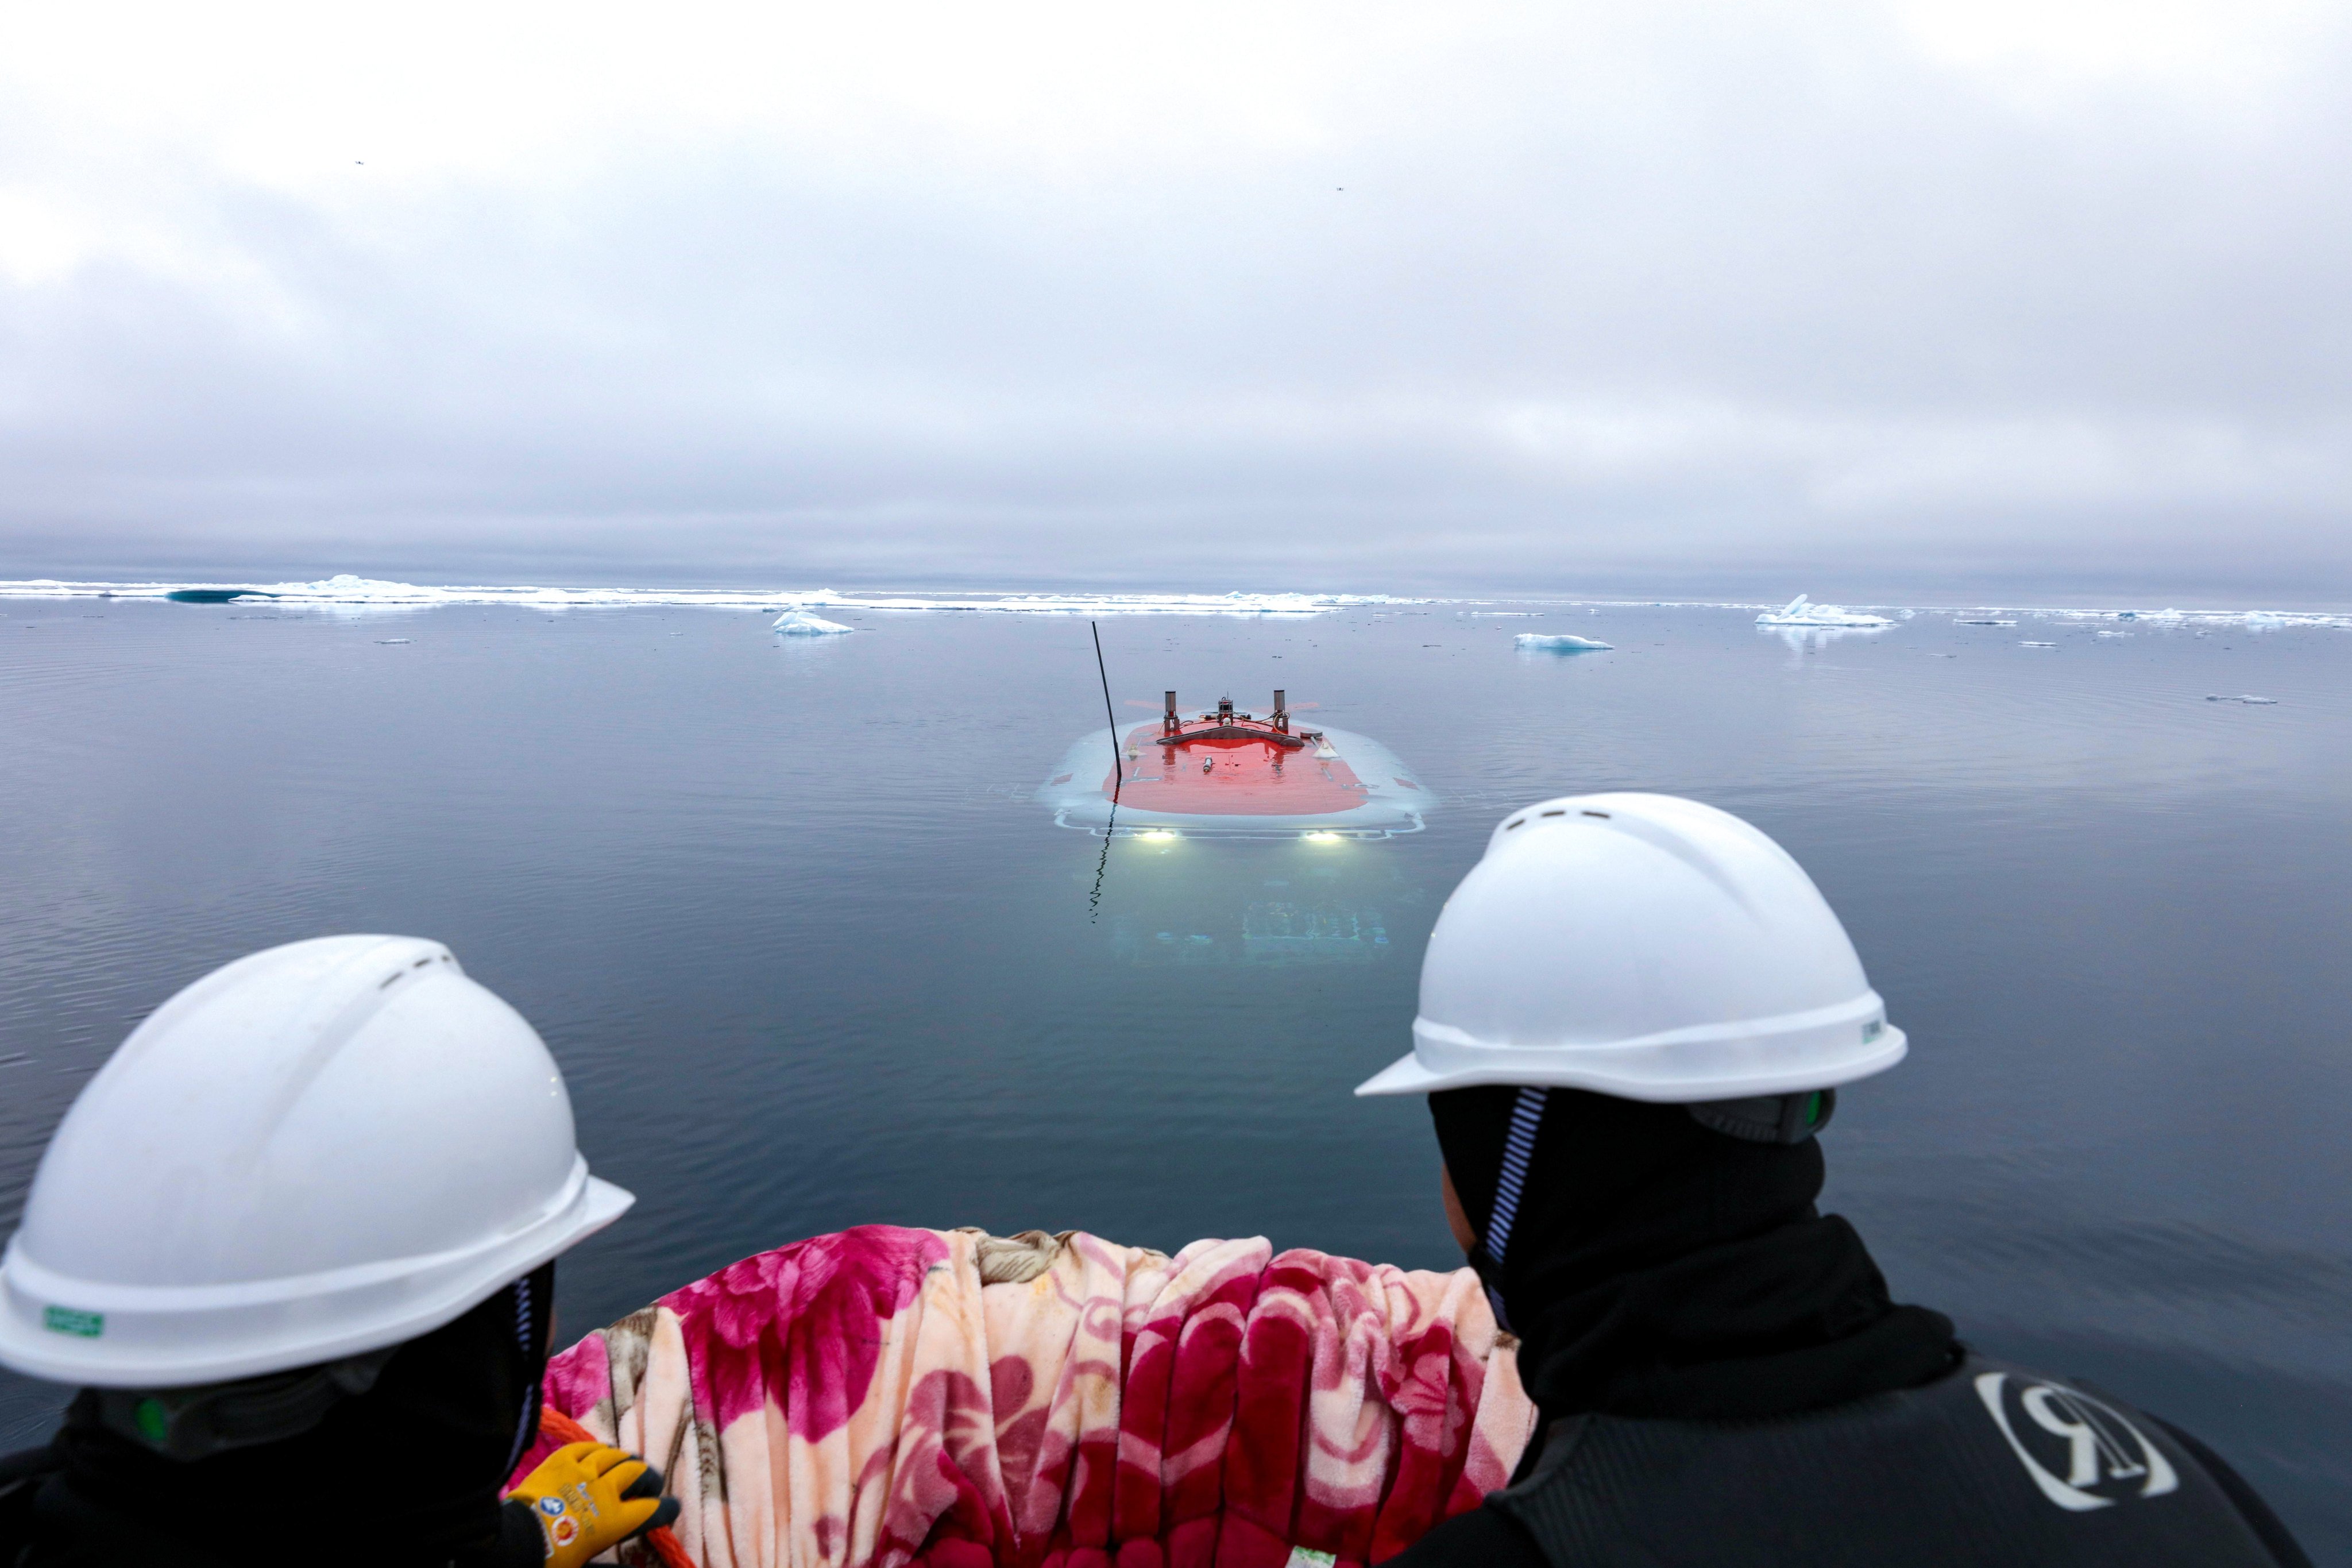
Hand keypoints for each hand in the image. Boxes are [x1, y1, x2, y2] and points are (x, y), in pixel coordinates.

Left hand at [507, 1440, 678, 1567]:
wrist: (513, 1540)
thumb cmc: (550, 1560)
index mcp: (614, 1520)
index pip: (652, 1509)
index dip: (666, 1508)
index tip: (671, 1507)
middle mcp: (605, 1491)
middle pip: (637, 1474)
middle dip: (648, 1479)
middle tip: (650, 1485)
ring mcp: (583, 1471)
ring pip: (614, 1455)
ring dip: (625, 1460)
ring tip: (628, 1463)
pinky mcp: (561, 1460)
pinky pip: (586, 1447)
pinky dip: (598, 1449)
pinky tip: (600, 1451)